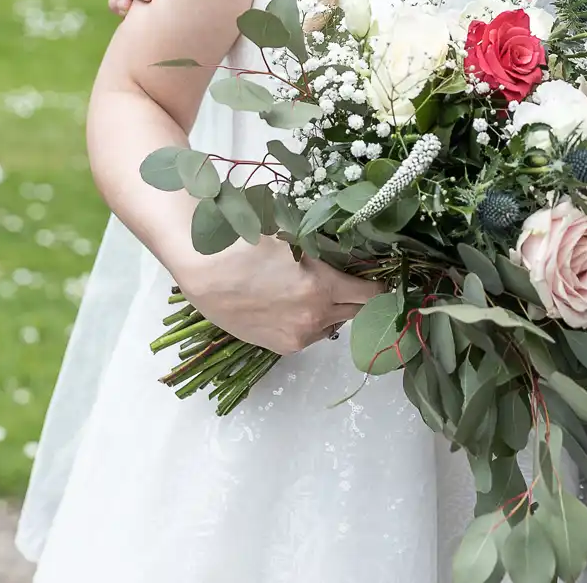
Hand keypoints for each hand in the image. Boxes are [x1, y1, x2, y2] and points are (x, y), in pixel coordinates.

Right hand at [171, 234, 380, 355]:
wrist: (205, 271)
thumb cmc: (248, 245)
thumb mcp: (296, 241)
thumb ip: (327, 254)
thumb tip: (353, 260)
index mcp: (322, 287)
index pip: (370, 294)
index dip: (378, 286)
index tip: (380, 279)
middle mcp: (315, 317)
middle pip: (355, 312)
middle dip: (358, 299)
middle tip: (354, 284)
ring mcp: (298, 336)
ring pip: (333, 326)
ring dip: (333, 311)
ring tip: (318, 294)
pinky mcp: (281, 346)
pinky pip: (311, 336)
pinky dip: (312, 323)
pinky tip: (297, 307)